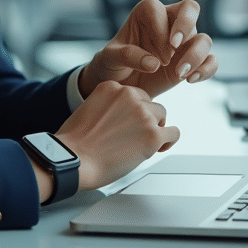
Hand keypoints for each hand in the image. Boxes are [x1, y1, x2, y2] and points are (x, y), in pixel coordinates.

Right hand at [55, 80, 178, 190]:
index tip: (129, 124)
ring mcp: (143, 114)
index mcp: (112, 87)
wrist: (74, 161)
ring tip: (142, 144)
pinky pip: (173, 133)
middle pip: (150, 104)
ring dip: (155, 129)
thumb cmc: (76, 143)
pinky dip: (168, 141)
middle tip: (134, 136)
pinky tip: (159, 148)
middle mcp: (129, 95)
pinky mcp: (153, 134)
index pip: (135, 94)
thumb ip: (110, 107)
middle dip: (145, 119)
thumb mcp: (88, 109)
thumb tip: (124, 118)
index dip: (134, 111)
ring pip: (162, 116)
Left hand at [79, 0, 217, 98]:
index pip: (158, 10)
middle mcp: (169, 22)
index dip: (158, 31)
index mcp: (147, 13)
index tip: (153, 54)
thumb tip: (154, 63)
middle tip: (175, 45)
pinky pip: (210, 60)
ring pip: (204, 38)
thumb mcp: (110, 59)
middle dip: (186, 24)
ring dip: (196, 54)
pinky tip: (190, 80)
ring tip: (180, 74)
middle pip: (190, 8)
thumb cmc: (112, 64)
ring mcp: (184, 42)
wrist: (121, 85)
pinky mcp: (192, 61)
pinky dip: (207, 69)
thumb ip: (127, 56)